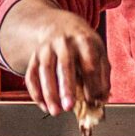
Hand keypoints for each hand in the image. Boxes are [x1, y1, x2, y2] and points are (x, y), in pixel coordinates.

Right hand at [0, 0, 109, 117]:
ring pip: (45, 70)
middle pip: (65, 65)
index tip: (93, 100)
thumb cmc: (83, 44)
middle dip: (66, 87)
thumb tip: (102, 99)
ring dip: (49, 93)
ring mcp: (47, 48)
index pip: (89, 64)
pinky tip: (43, 105)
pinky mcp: (35, 55)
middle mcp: (64, 42)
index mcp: (84, 40)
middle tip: (69, 107)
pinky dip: (35, 91)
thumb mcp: (98, 51)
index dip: (92, 84)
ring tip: (55, 111)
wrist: (59, 24)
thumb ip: (103, 74)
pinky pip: (31, 74)